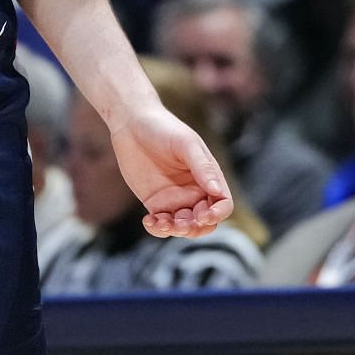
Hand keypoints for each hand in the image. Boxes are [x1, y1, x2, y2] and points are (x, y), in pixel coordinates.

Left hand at [107, 101, 233, 237]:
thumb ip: (202, 167)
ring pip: (184, 227)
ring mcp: (175, 198)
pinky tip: (149, 221)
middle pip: (205, 222)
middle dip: (196, 228)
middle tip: (180, 224)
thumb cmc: (163, 128)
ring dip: (176, 231)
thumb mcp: (186, 144)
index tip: (203, 216)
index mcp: (208, 176)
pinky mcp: (155, 202)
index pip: (223, 203)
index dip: (217, 214)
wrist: (132, 123)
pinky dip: (158, 229)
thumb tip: (217, 192)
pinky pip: (162, 224)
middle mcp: (195, 190)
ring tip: (160, 222)